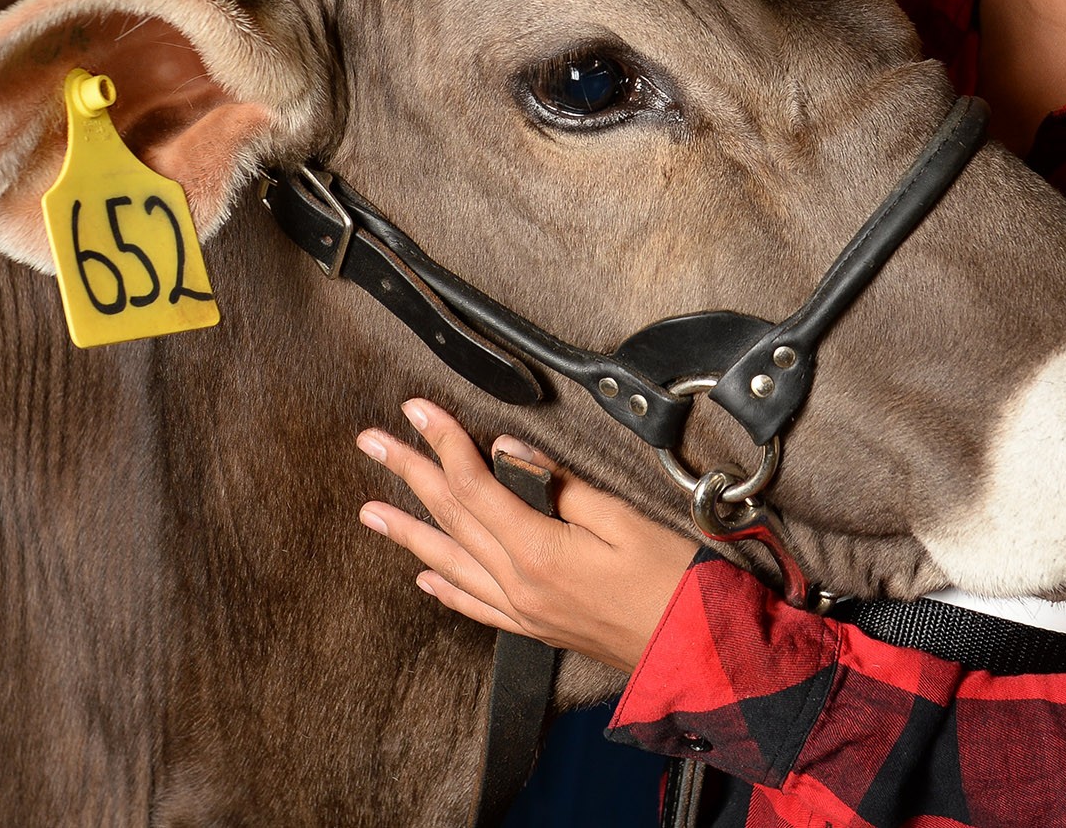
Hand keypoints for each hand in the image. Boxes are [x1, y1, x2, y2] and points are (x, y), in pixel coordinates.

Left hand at [358, 398, 696, 672]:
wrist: (696, 655)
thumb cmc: (673, 585)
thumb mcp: (624, 519)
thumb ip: (561, 486)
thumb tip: (511, 454)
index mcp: (539, 552)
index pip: (474, 485)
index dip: (444, 442)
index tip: (419, 410)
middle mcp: (518, 585)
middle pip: (451, 518)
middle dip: (409, 474)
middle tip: (372, 442)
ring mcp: (523, 611)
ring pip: (450, 563)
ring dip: (407, 532)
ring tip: (370, 509)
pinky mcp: (535, 627)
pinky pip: (474, 604)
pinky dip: (445, 587)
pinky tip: (423, 575)